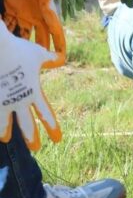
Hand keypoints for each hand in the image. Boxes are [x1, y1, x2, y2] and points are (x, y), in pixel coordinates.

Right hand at [0, 22, 61, 150]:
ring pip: (2, 125)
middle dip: (31, 138)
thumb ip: (50, 59)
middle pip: (26, 125)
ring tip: (5, 138)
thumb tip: (61, 58)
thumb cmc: (18, 49)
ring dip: (4, 132)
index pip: (46, 114)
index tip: (58, 140)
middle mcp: (17, 101)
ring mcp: (0, 102)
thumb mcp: (38, 54)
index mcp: (33, 93)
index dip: (52, 127)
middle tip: (36, 148)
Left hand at [1, 0, 65, 67]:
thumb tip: (54, 23)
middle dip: (40, 50)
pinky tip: (5, 41)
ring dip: (22, 44)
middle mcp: (37, 16)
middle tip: (39, 63)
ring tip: (19, 56)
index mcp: (47, 12)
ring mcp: (24, 14)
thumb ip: (48, 8)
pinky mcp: (11, 10)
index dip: (58, 45)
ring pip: (23, 34)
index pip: (55, 32)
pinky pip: (9, 24)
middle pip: (40, 37)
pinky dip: (7, 32)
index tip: (61, 58)